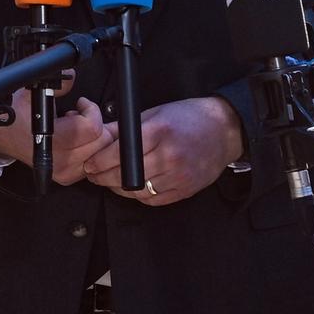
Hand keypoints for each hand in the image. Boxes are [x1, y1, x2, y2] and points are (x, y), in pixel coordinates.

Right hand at [0, 87, 115, 186]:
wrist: (2, 136)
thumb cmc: (14, 116)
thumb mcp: (32, 93)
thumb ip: (57, 85)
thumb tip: (72, 76)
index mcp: (53, 141)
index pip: (92, 128)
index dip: (91, 111)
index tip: (82, 103)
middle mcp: (61, 160)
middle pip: (101, 142)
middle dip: (97, 123)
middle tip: (83, 114)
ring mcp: (65, 171)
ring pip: (100, 154)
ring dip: (96, 138)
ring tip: (79, 128)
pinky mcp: (67, 176)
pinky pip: (93, 164)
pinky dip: (91, 150)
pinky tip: (77, 141)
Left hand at [83, 96, 243, 205]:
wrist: (224, 130)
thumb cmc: (187, 118)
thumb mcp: (154, 114)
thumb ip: (125, 128)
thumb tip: (99, 135)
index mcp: (160, 132)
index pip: (121, 152)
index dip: (100, 161)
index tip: (89, 164)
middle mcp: (170, 155)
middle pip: (126, 174)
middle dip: (104, 177)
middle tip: (93, 175)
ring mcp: (179, 175)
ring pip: (139, 191)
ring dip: (119, 188)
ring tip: (110, 181)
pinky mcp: (186, 189)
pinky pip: (155, 199)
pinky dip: (140, 196)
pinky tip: (132, 187)